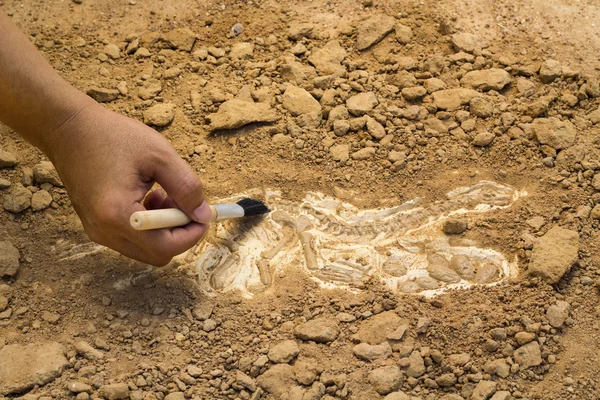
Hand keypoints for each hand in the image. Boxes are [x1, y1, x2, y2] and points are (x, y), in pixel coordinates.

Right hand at [47, 104, 211, 265]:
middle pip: (157, 255)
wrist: (69, 129)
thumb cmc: (113, 136)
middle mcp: (103, 231)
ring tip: (162, 194)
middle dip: (178, 232)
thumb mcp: (160, 155)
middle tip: (181, 202)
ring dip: (164, 228)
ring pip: (146, 248)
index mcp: (118, 215)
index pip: (165, 247)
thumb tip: (203, 214)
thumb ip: (186, 187)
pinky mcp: (96, 226)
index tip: (204, 214)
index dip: (192, 234)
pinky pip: (132, 239)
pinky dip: (149, 226)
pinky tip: (147, 196)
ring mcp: (97, 231)